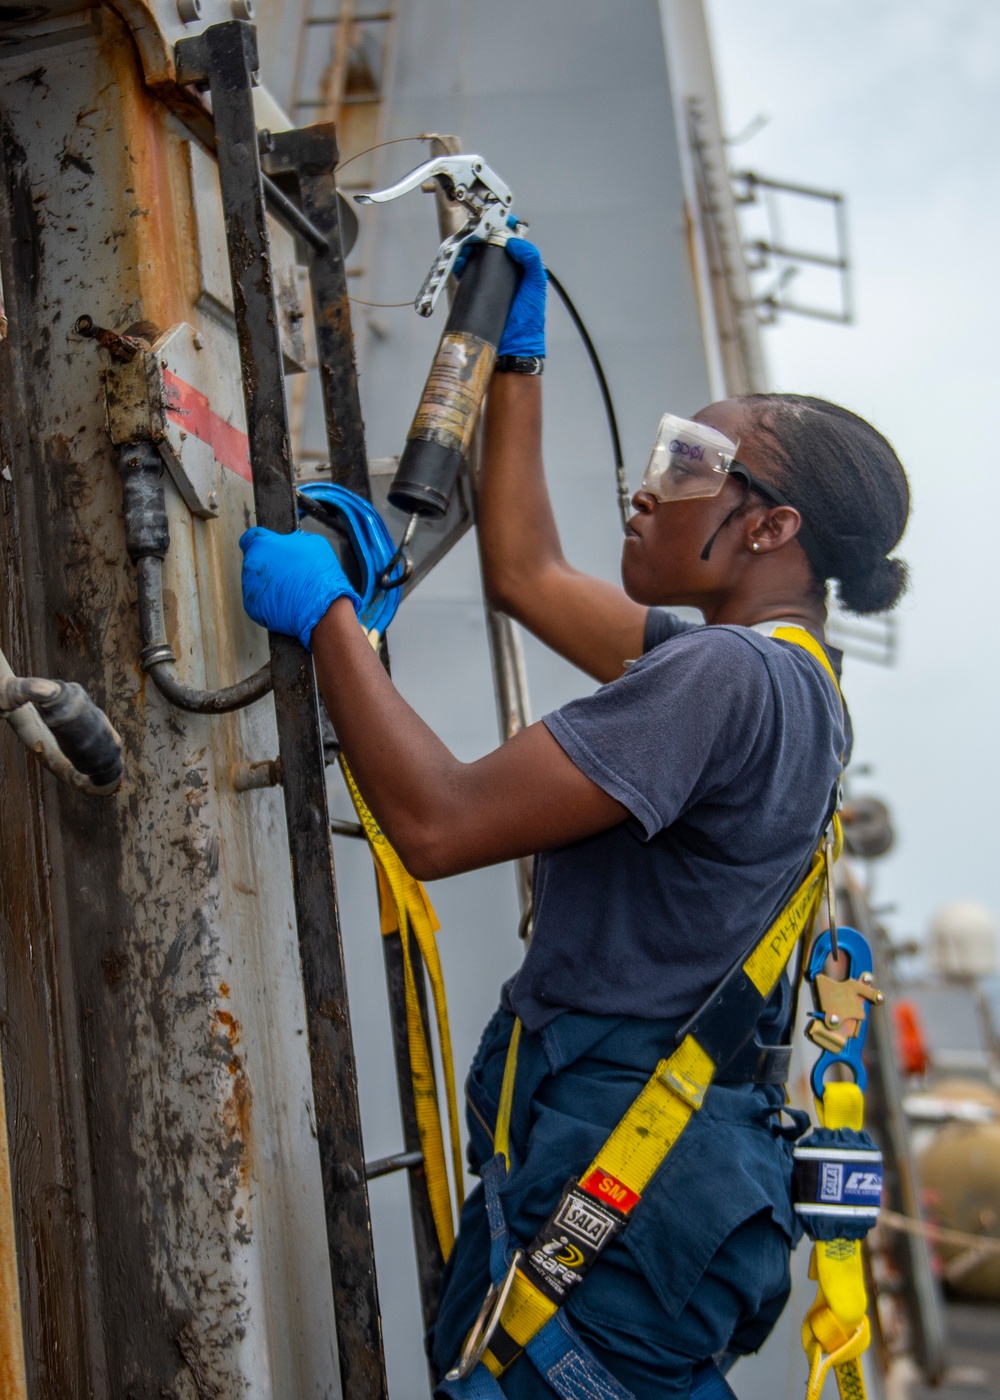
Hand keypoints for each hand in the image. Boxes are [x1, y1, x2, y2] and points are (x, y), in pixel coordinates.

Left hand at [239, 527, 360, 649]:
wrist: (321, 608)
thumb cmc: (318, 574)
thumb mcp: (312, 542)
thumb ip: (293, 540)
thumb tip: (290, 541)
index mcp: (261, 545)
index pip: (249, 538)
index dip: (263, 542)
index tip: (271, 547)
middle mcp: (250, 566)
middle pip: (254, 561)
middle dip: (269, 565)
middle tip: (289, 571)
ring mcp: (249, 588)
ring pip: (256, 583)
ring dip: (269, 584)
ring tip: (290, 589)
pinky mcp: (253, 608)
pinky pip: (260, 602)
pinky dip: (270, 602)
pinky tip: (287, 602)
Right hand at [454, 225, 547, 357]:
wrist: (512, 349)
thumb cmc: (528, 322)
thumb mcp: (536, 286)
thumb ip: (531, 260)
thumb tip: (514, 242)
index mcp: (522, 270)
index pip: (512, 241)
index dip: (504, 229)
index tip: (496, 221)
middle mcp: (506, 275)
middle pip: (491, 248)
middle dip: (482, 239)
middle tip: (476, 235)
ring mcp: (490, 285)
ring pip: (477, 260)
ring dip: (470, 252)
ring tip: (467, 248)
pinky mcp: (476, 295)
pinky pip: (467, 277)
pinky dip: (462, 268)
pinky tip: (460, 264)